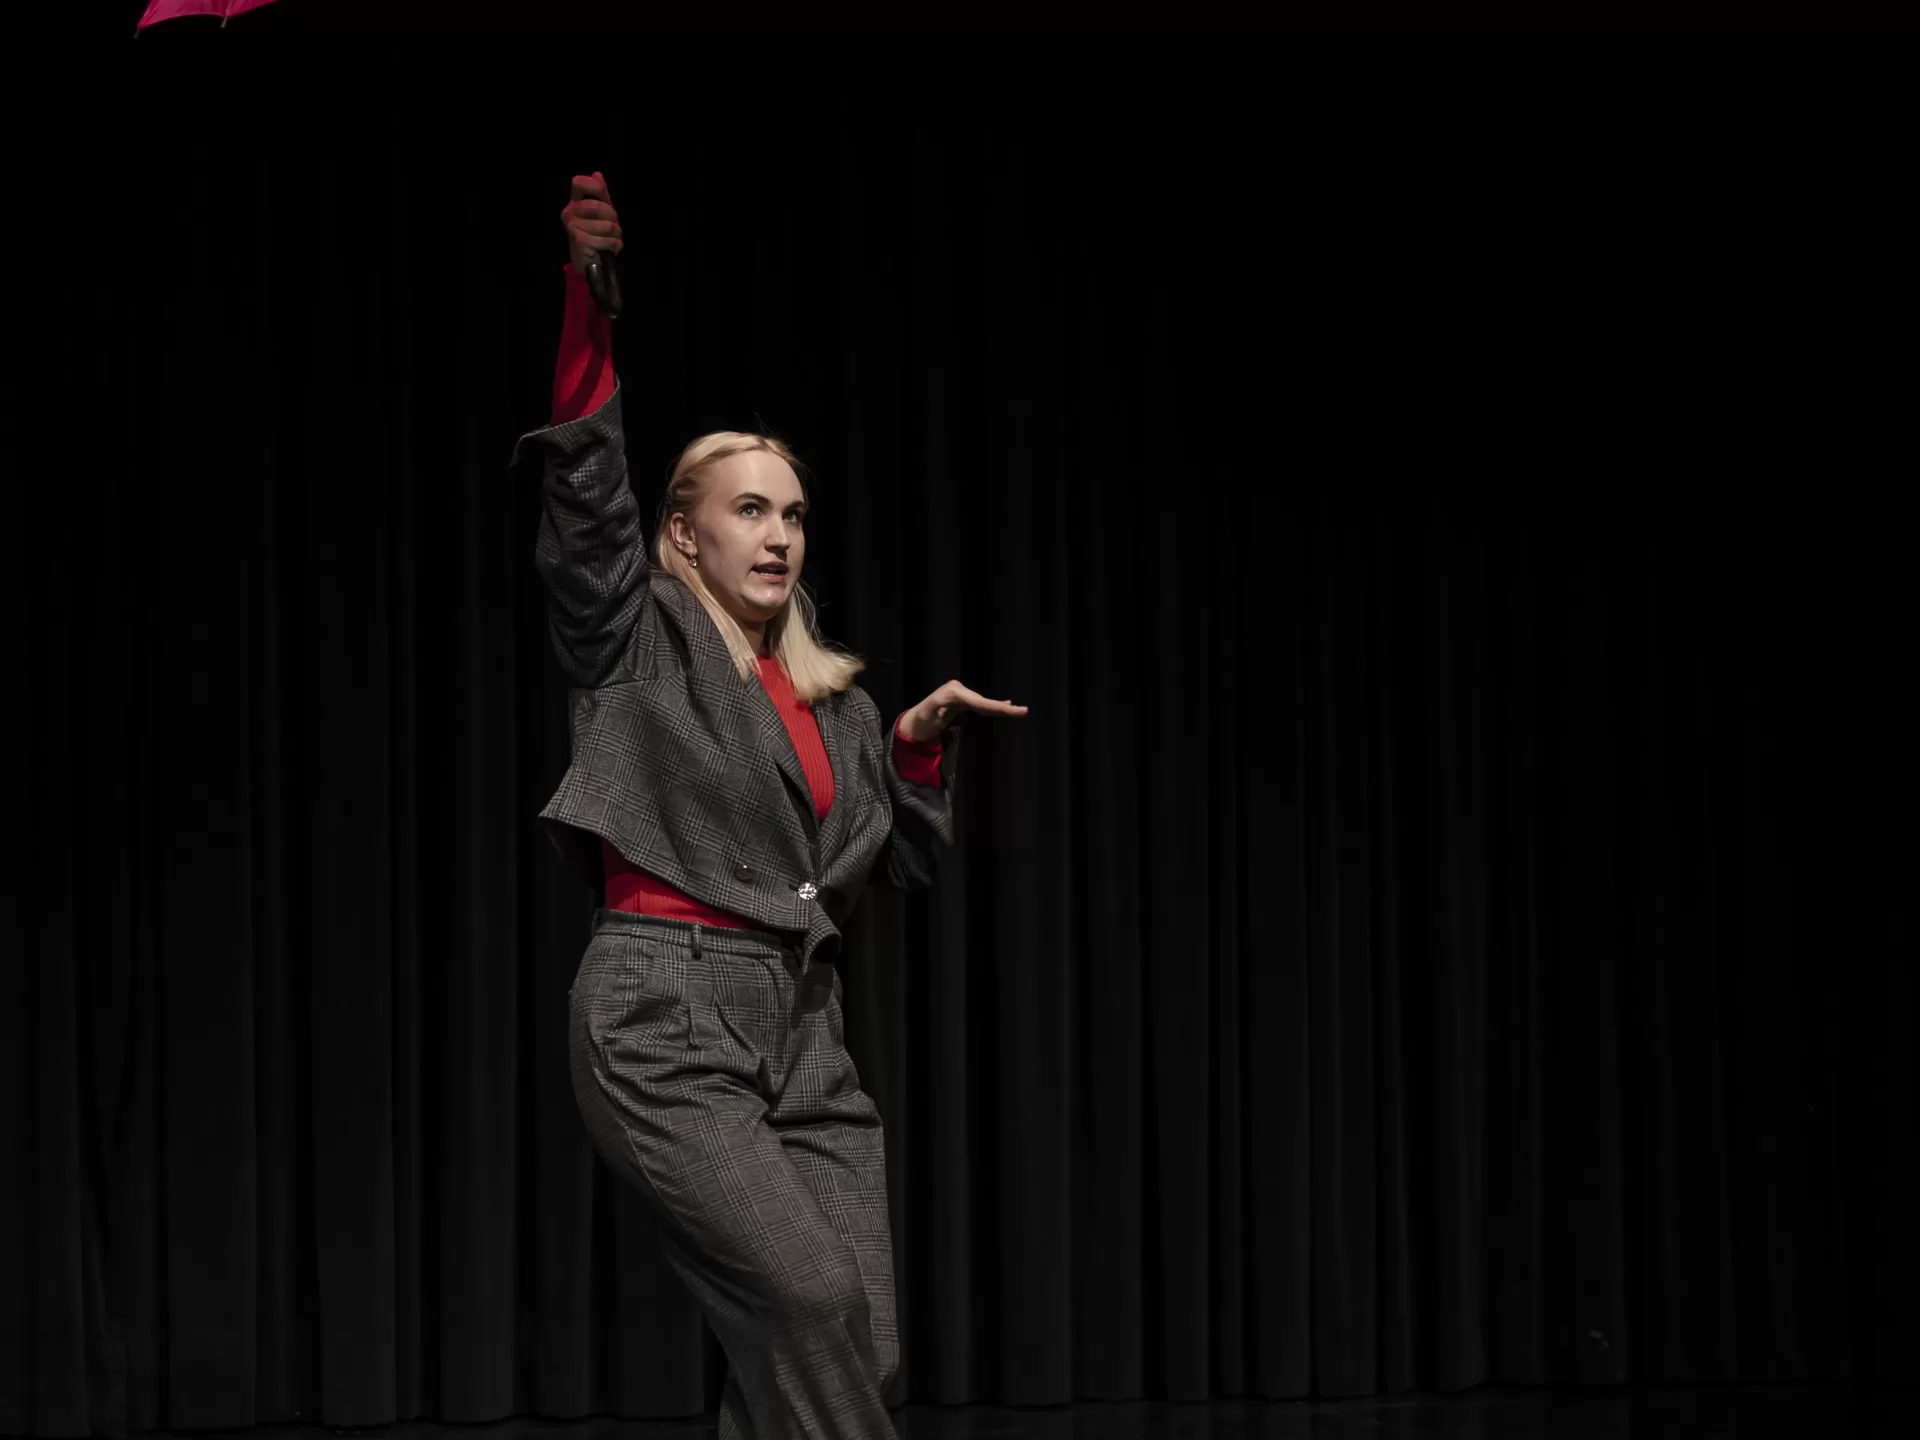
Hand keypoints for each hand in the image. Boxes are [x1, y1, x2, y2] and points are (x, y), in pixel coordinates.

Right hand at [561, 171, 622, 273]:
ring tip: (610, 238)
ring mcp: (573, 227)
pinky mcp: (579, 242)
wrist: (590, 262)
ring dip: (615, 235)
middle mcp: (569, 213)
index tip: (604, 197)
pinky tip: (609, 248)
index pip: (579, 183)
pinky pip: (608, 241)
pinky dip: (615, 245)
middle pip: (599, 205)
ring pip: (607, 226)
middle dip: (613, 217)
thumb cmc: (596, 235)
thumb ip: (600, 194)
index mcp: (575, 203)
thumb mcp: (601, 213)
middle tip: (612, 227)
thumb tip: (597, 174)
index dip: (594, 186)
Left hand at [899, 680, 1028, 743]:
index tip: (1010, 708)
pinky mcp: (962, 701)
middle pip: (984, 701)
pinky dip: (992, 707)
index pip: (979, 701)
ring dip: (1000, 708)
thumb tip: (953, 697)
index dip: (996, 706)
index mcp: (953, 692)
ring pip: (984, 703)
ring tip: (1019, 711)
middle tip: (1023, 711)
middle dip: (1003, 708)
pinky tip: (1005, 706)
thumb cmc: (919, 721)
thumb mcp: (926, 714)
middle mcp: (958, 690)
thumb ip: (938, 706)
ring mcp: (961, 695)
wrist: (914, 724)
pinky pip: (980, 705)